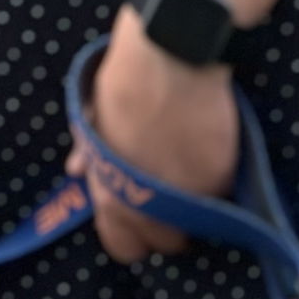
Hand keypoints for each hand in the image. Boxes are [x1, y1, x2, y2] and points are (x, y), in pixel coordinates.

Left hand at [67, 6, 239, 264]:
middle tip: (171, 198)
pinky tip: (209, 162)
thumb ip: (90, 153)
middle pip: (166, 243)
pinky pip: (219, 199)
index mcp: (112, 192)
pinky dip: (216, 187)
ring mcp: (189, 196)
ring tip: (193, 180)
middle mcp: (150, 205)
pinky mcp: (222, 181)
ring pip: (196, 226)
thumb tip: (76, 173)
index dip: (131, 235)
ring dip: (195, 210)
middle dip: (168, 226)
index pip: (123, 245)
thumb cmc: (126, 79)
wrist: (173, 53)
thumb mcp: (95, 116)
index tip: (139, 218)